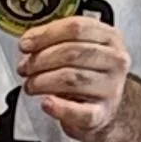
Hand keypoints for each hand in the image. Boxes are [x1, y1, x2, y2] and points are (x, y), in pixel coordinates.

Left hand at [17, 12, 131, 141]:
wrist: (101, 107)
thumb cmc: (88, 73)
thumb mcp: (77, 48)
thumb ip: (54, 40)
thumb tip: (29, 42)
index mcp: (110, 38)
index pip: (77, 27)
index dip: (46, 34)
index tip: (26, 44)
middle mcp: (115, 61)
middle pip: (73, 52)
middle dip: (41, 59)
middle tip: (25, 67)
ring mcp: (111, 88)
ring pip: (72, 79)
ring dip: (42, 81)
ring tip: (30, 84)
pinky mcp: (102, 114)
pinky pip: (79, 111)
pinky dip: (59, 108)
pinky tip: (46, 103)